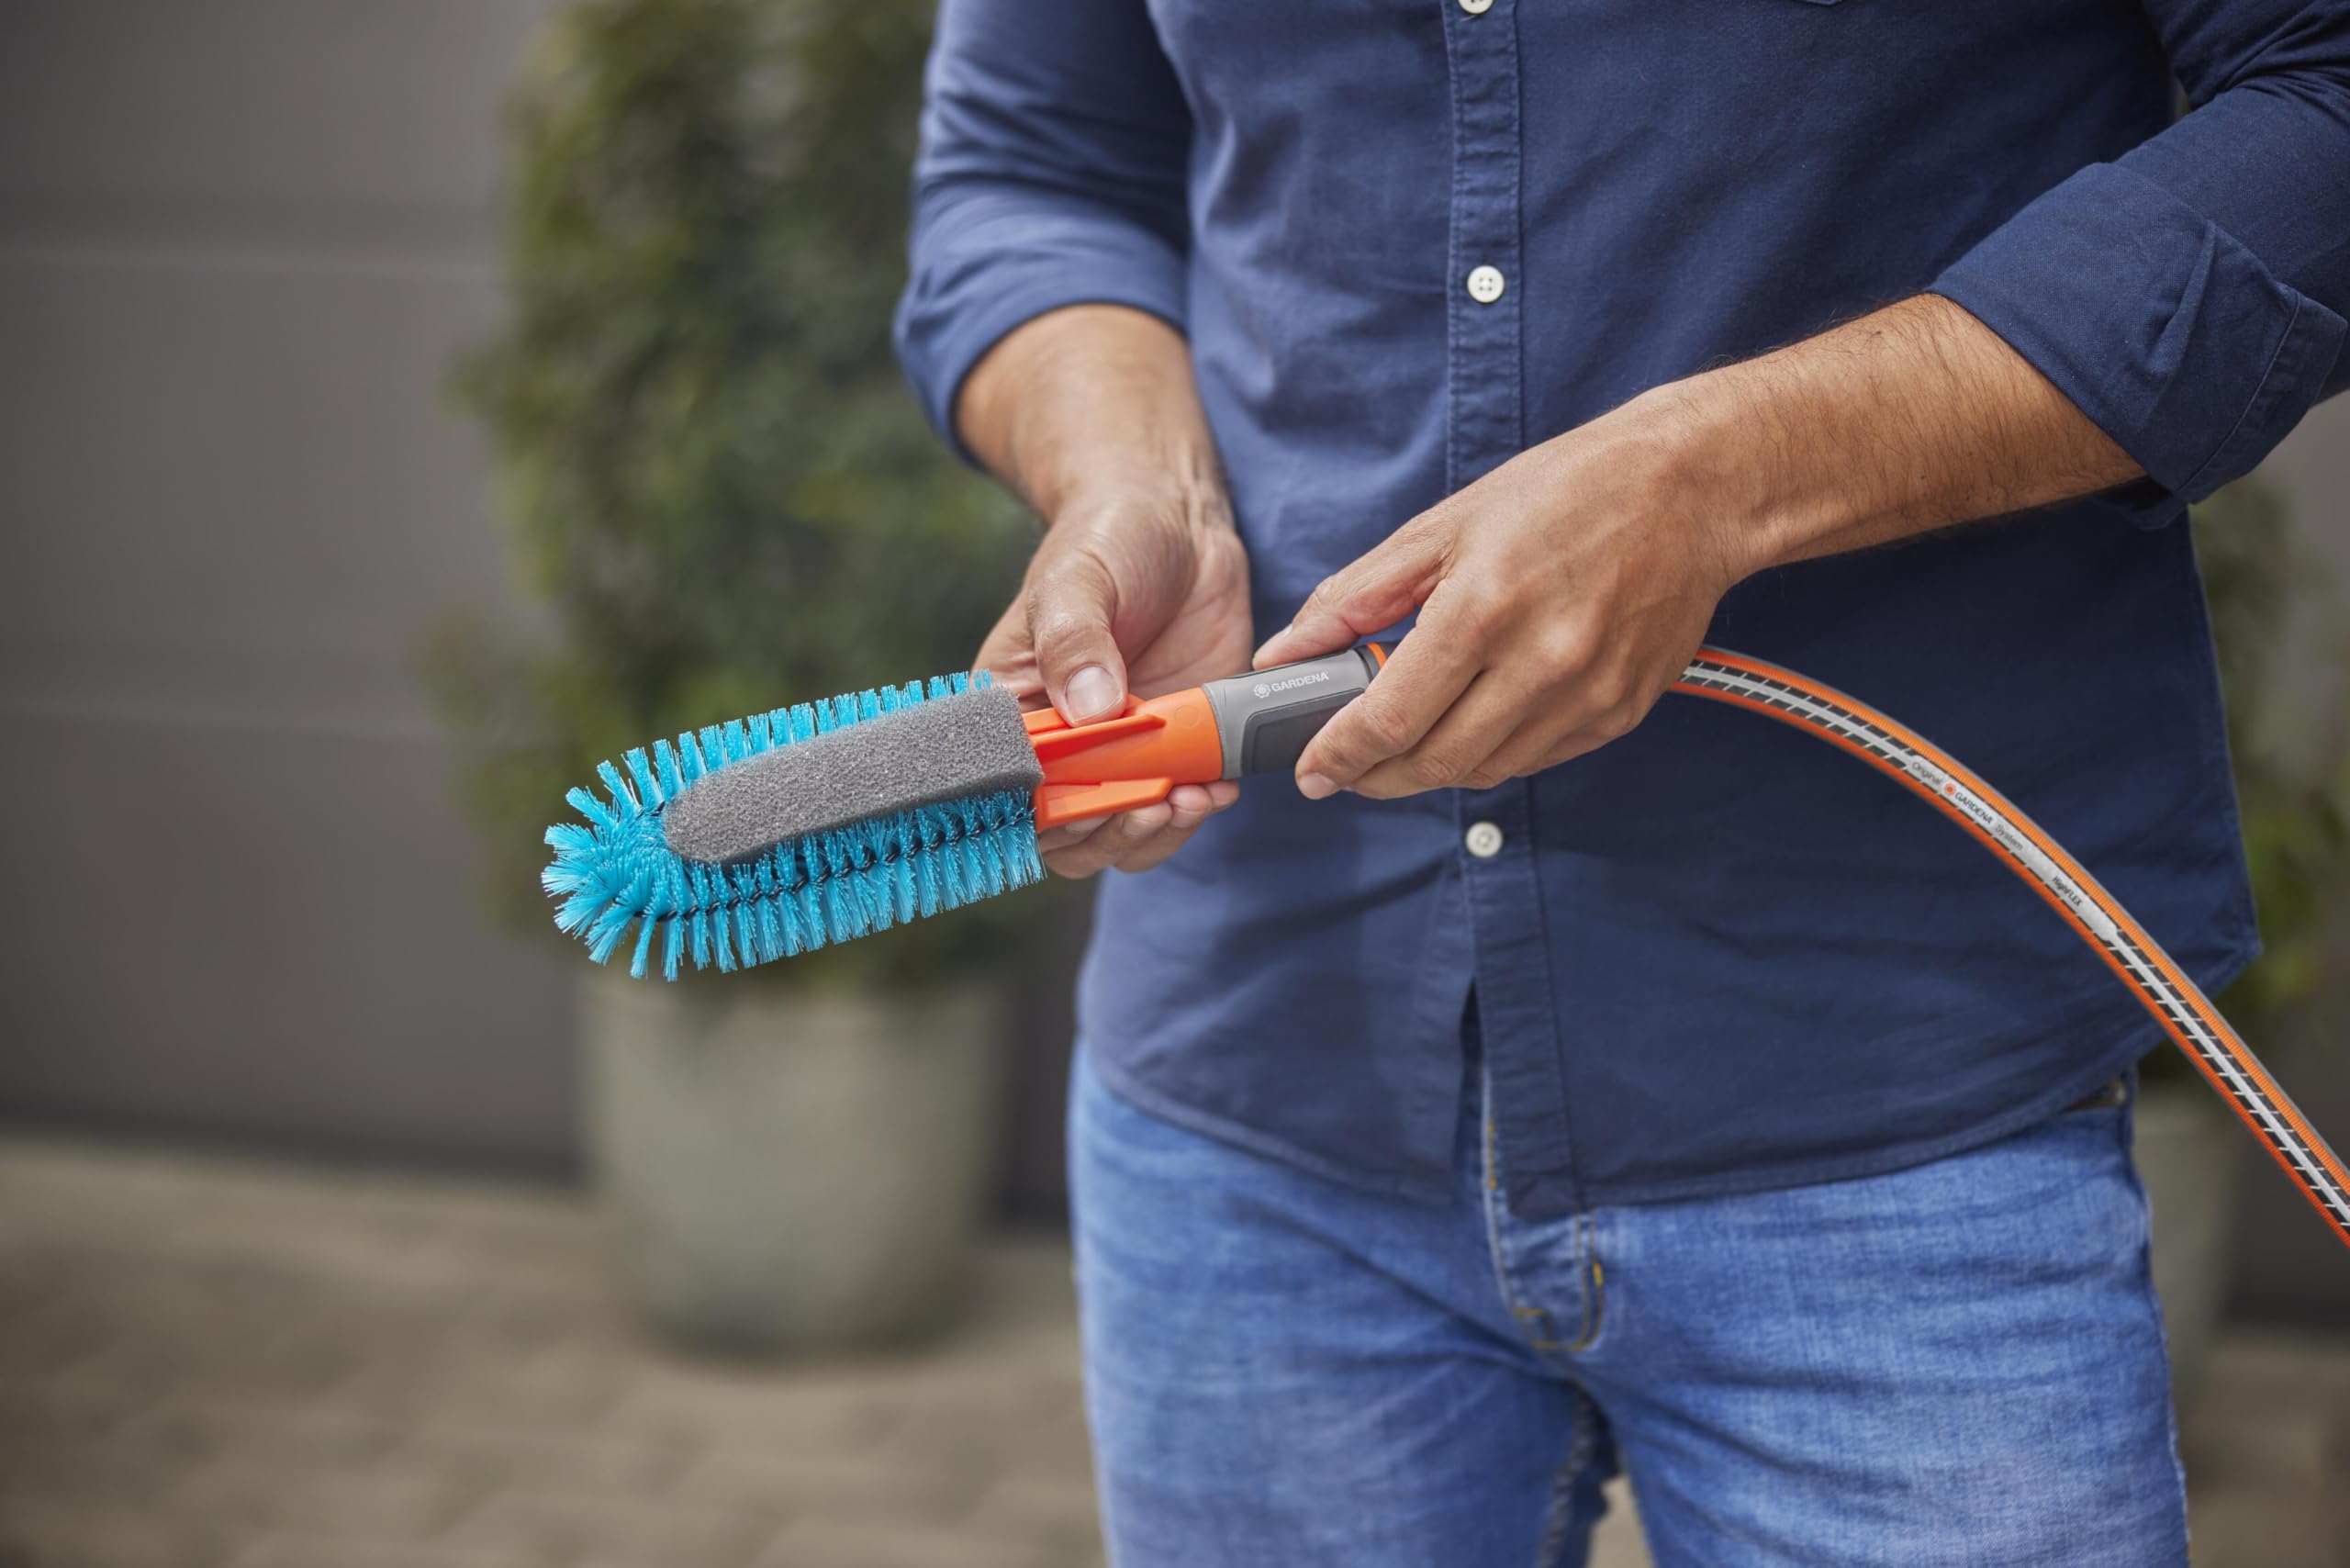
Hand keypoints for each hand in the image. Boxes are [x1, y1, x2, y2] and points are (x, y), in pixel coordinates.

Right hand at [977, 489, 1252, 875]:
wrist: (1180, 525)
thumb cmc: (1107, 540)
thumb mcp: (1079, 580)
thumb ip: (1075, 641)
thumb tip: (1090, 710)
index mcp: (1012, 710)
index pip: (1010, 792)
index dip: (1049, 813)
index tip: (1095, 799)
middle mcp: (1059, 745)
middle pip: (1065, 833)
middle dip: (1110, 830)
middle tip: (1154, 802)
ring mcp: (1119, 755)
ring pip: (1120, 837)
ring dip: (1155, 832)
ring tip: (1190, 798)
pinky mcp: (1172, 751)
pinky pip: (1173, 810)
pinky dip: (1194, 812)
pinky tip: (1216, 788)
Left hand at [1251, 396, 1743, 798]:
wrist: (1694, 489)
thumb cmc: (1565, 492)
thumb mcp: (1445, 526)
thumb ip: (1357, 596)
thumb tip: (1285, 651)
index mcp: (1483, 609)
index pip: (1391, 718)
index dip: (1341, 755)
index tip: (1312, 772)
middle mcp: (1540, 663)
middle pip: (1434, 761)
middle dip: (1377, 776)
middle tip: (1348, 767)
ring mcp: (1587, 695)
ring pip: (1485, 771)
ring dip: (1433, 768)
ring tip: (1406, 740)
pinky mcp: (1621, 712)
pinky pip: (1536, 759)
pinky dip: (1492, 753)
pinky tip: (1475, 721)